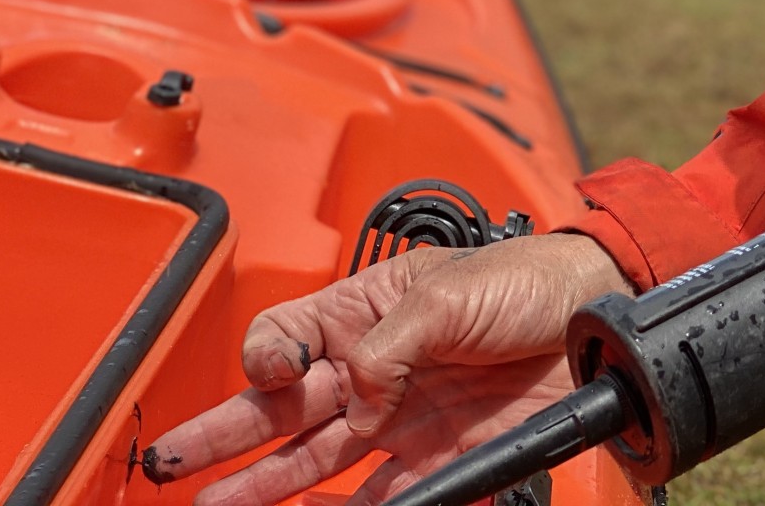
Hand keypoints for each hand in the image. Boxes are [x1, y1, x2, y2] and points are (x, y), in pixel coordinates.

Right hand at [146, 232, 631, 505]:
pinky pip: (382, 493)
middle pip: (283, 407)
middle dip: (224, 435)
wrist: (591, 322)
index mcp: (364, 309)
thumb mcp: (449, 294)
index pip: (288, 338)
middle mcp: (371, 365)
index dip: (268, 358)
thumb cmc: (526, 280)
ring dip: (263, 486)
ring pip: (314, 458)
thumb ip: (388, 345)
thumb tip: (353, 397)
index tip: (271, 372)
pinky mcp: (437, 455)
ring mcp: (399, 414)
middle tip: (172, 464)